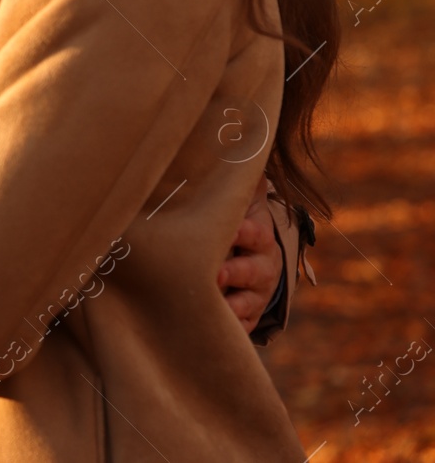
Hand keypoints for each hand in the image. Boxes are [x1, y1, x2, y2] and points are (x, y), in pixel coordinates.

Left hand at [218, 176, 281, 333]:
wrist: (252, 258)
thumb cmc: (234, 224)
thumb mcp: (238, 203)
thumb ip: (238, 182)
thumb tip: (243, 146)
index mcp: (259, 235)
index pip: (255, 232)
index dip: (243, 232)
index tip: (230, 230)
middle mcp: (263, 264)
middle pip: (255, 270)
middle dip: (235, 272)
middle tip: (214, 275)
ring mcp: (258, 292)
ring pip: (250, 302)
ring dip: (234, 306)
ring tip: (216, 308)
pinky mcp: (249, 315)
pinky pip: (244, 326)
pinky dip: (234, 330)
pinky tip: (221, 332)